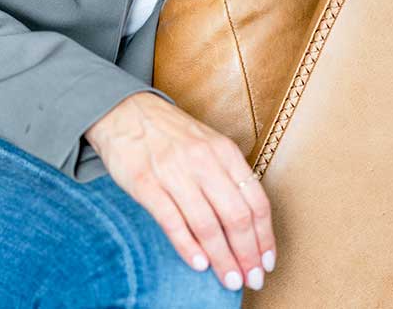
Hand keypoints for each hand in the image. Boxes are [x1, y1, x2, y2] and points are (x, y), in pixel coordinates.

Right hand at [84, 90, 275, 292]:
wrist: (125, 111)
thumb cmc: (171, 133)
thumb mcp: (208, 143)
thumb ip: (227, 175)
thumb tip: (248, 225)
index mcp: (223, 150)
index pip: (256, 200)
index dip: (265, 237)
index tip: (267, 262)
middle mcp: (203, 160)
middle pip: (236, 216)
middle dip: (247, 254)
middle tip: (251, 279)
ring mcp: (173, 171)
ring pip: (207, 224)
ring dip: (222, 259)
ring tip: (230, 280)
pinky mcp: (145, 183)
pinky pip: (172, 222)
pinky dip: (188, 247)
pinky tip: (199, 264)